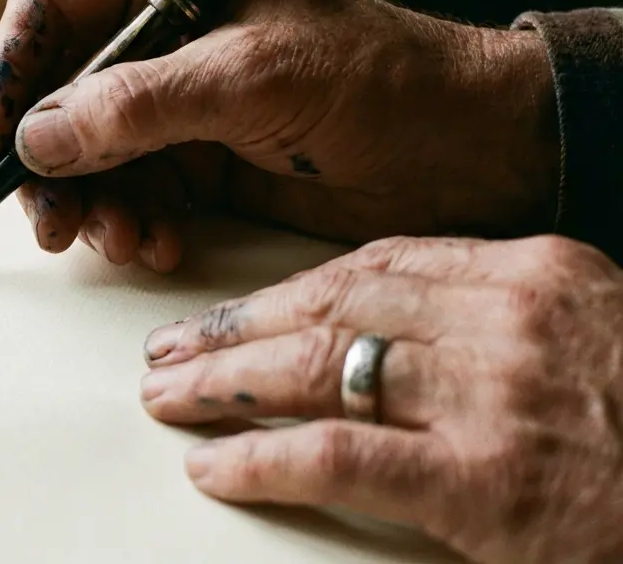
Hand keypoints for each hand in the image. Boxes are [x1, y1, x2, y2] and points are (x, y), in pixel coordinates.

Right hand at [0, 0, 558, 271]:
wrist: (468, 150)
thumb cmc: (380, 81)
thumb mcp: (250, 79)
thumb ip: (136, 105)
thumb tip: (39, 135)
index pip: (50, 11)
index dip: (9, 75)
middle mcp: (164, 31)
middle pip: (58, 93)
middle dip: (48, 161)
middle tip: (49, 220)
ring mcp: (180, 99)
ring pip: (90, 154)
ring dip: (91, 204)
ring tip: (118, 238)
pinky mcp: (201, 157)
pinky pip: (134, 192)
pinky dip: (133, 223)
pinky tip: (157, 243)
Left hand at [139, 234, 622, 562]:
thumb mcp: (596, 340)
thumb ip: (497, 325)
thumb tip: (386, 337)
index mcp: (539, 273)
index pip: (376, 264)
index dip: (286, 288)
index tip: (235, 308)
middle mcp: (511, 319)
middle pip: (332, 303)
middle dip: (237, 328)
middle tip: (171, 349)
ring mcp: (497, 398)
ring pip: (320, 367)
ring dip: (227, 382)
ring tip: (169, 396)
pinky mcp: (488, 485)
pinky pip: (338, 457)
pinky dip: (262, 459)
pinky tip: (216, 467)